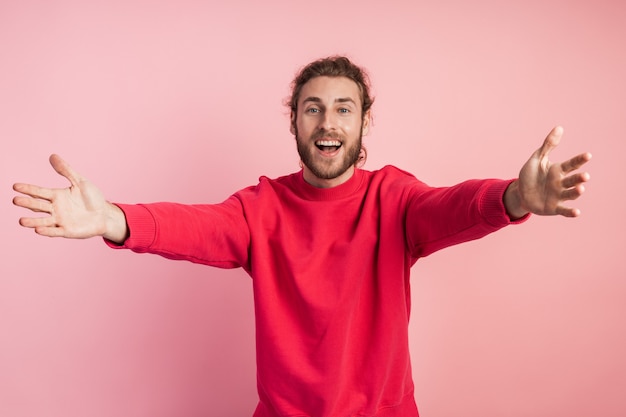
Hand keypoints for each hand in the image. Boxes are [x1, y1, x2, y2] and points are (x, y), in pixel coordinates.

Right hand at [13, 154, 127, 242]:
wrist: (105, 215)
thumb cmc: (92, 198)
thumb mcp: (80, 182)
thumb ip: (66, 170)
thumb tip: (52, 156)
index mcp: (57, 196)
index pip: (39, 192)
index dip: (28, 189)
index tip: (15, 186)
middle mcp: (55, 208)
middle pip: (38, 205)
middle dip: (27, 203)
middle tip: (15, 200)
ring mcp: (60, 220)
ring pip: (43, 221)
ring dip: (32, 221)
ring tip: (21, 221)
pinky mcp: (67, 231)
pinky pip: (55, 231)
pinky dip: (47, 231)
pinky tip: (38, 230)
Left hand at [504, 126, 591, 218]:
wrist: (519, 193)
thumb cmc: (530, 175)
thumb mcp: (537, 159)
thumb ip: (548, 145)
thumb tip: (559, 127)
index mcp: (558, 170)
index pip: (572, 164)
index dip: (580, 160)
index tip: (588, 155)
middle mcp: (561, 183)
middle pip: (573, 180)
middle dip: (580, 178)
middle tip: (585, 176)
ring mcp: (559, 196)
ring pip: (570, 194)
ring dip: (577, 192)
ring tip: (581, 188)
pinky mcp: (554, 208)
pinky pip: (564, 210)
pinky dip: (570, 212)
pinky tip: (577, 212)